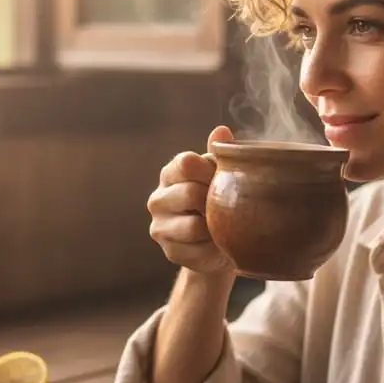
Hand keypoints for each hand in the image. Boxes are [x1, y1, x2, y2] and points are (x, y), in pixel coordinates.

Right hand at [148, 125, 234, 273]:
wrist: (221, 245)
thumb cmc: (220, 202)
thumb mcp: (222, 175)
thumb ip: (220, 154)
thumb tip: (221, 130)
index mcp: (171, 173)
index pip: (187, 162)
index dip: (211, 170)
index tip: (222, 180)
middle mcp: (158, 198)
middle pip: (191, 193)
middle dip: (215, 202)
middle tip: (225, 207)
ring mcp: (159, 227)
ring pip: (193, 226)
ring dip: (215, 228)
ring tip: (221, 227)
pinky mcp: (169, 252)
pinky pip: (197, 251)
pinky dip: (213, 250)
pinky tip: (216, 245)